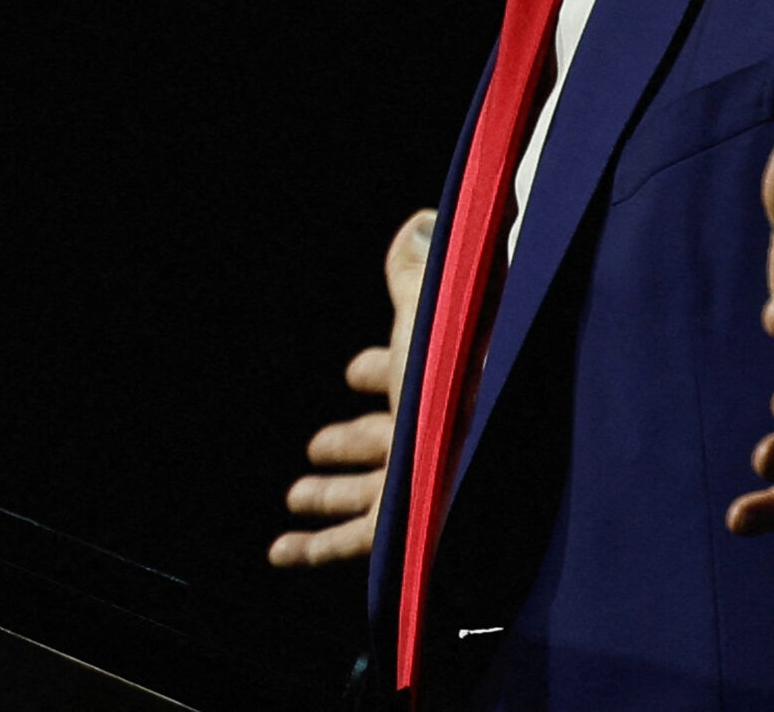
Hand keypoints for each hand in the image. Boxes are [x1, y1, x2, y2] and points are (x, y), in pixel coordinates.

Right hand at [268, 209, 433, 566]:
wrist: (493, 425)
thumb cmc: (463, 366)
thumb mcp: (428, 307)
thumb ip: (415, 270)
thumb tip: (419, 221)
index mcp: (435, 384)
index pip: (400, 377)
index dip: (375, 372)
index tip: (352, 372)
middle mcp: (429, 436)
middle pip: (381, 440)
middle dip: (349, 441)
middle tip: (316, 446)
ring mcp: (418, 484)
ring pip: (363, 494)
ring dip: (326, 495)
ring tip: (295, 495)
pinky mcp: (406, 525)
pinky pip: (350, 542)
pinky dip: (311, 547)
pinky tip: (280, 552)